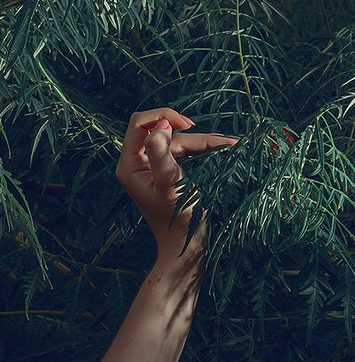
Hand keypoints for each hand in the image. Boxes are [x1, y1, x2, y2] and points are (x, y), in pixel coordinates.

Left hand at [115, 107, 239, 260]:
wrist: (185, 245)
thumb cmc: (177, 219)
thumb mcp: (169, 184)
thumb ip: (160, 155)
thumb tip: (159, 127)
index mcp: (129, 165)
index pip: (139, 123)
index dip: (162, 116)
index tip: (187, 126)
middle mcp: (138, 163)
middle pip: (164, 132)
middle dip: (192, 135)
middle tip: (221, 145)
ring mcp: (154, 167)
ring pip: (180, 142)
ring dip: (205, 143)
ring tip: (232, 147)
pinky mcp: (169, 172)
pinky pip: (186, 152)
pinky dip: (205, 150)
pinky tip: (226, 149)